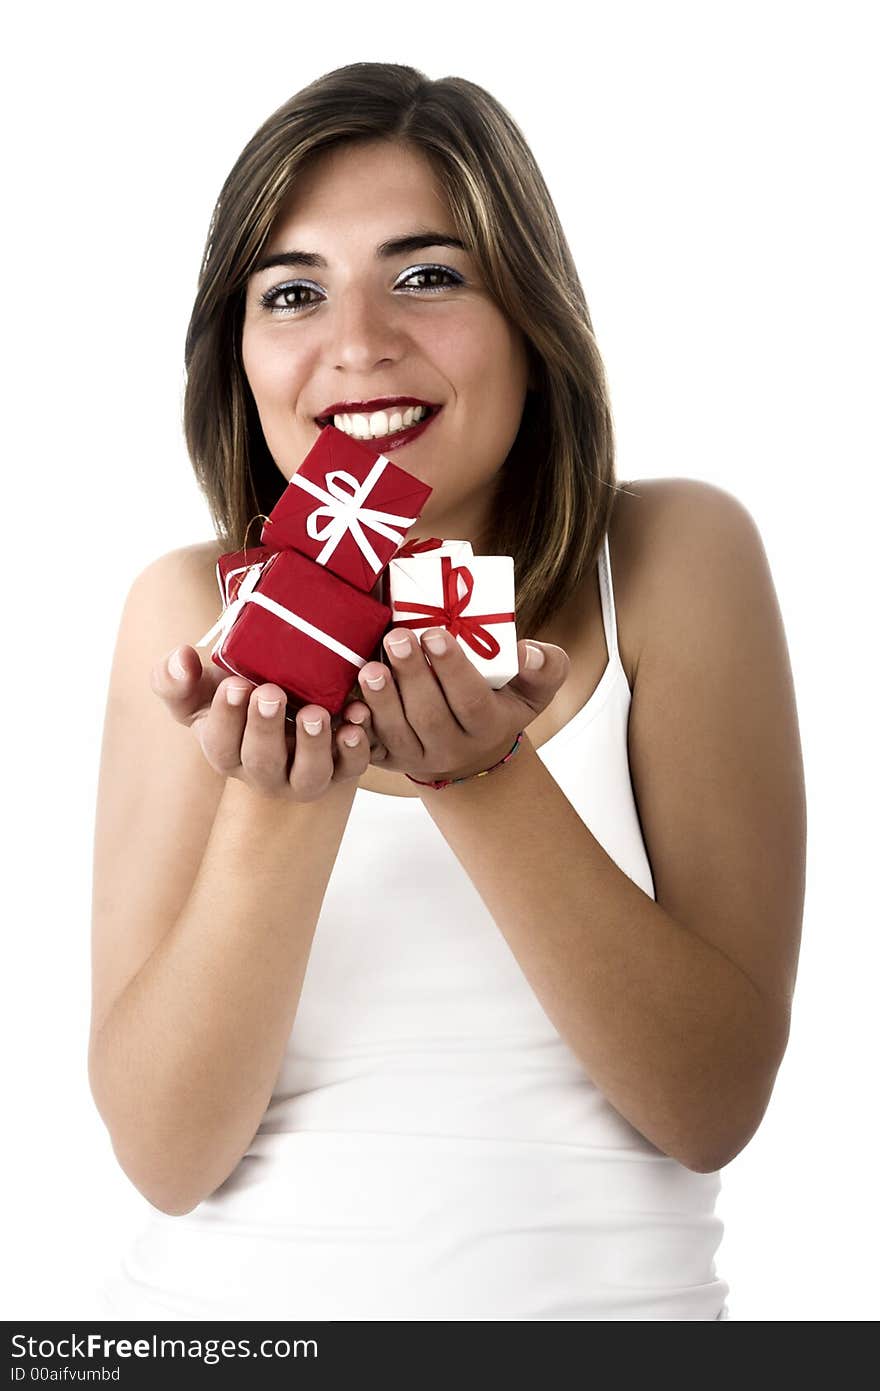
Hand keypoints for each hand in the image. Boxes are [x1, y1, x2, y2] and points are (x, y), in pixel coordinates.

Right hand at [149, 645, 370, 801]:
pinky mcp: (341, 767)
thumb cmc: (239, 692)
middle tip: (271, 692)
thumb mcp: (201, 686)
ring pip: (309, 776)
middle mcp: (265, 773)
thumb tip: (181, 660)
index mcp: (227, 753)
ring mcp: (304, 774)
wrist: (288, 693)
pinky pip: (351, 768)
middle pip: (263, 763)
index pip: (222, 745)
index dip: (227, 718)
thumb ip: (176, 677)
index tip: (235, 684)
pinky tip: (357, 720)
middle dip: (265, 729)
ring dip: (313, 746)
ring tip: (315, 712)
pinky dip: (356, 749)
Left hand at [337, 627, 570, 782]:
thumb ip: (544, 668)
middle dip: (412, 676)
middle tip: (396, 637)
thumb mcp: (531, 691)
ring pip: (396, 733)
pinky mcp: (386, 759)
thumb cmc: (498, 705)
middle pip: (429, 715)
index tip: (436, 634)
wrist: (469, 754)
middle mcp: (451, 748)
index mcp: (488, 726)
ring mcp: (415, 756)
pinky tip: (347, 707)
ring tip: (370, 668)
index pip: (471, 699)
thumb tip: (529, 651)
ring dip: (381, 700)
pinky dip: (356, 731)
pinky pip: (368, 750)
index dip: (453, 669)